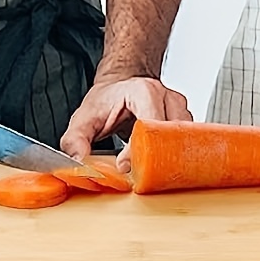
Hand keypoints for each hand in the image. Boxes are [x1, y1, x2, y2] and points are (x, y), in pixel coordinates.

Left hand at [60, 74, 191, 163]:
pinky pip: (185, 142)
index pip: (149, 126)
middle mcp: (166, 97)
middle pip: (170, 135)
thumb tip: (78, 162)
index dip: (137, 150)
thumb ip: (74, 141)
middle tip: (137, 172)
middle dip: (155, 158)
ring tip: (148, 167)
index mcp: (144, 91)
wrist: (120, 88)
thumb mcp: (83, 118)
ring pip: (182, 140)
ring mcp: (179, 108)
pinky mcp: (184, 120)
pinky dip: (173, 155)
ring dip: (166, 158)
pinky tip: (159, 162)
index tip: (123, 165)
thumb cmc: (106, 101)